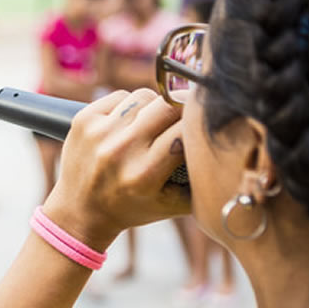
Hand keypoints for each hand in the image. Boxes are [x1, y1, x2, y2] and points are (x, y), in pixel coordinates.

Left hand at [43, 88, 190, 250]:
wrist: (80, 212)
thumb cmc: (133, 207)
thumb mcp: (174, 203)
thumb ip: (202, 179)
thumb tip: (228, 145)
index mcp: (144, 174)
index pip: (186, 131)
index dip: (199, 124)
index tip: (204, 124)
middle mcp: (120, 151)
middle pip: (168, 104)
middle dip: (182, 107)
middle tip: (186, 114)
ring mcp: (99, 133)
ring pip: (145, 95)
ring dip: (155, 105)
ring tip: (154, 123)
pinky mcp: (83, 120)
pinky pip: (120, 95)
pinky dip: (130, 105)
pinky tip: (130, 122)